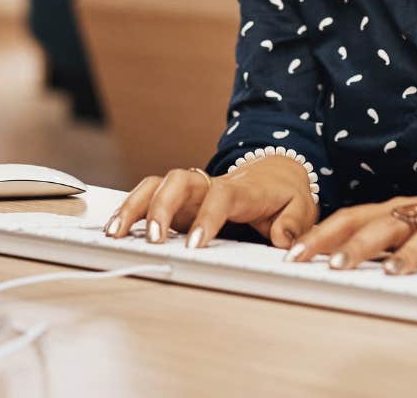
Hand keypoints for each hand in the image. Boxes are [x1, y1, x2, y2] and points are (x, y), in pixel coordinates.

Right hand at [104, 156, 317, 249]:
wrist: (275, 172)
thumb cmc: (285, 194)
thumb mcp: (301, 207)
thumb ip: (294, 223)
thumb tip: (283, 240)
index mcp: (240, 188)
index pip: (220, 196)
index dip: (207, 218)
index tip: (196, 245)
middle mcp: (209, 184)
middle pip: (177, 181)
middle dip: (160, 208)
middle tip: (154, 240)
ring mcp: (190, 192)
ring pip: (154, 185)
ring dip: (133, 207)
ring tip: (115, 234)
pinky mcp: (178, 201)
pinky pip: (148, 197)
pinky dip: (129, 210)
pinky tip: (116, 231)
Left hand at [286, 193, 416, 279]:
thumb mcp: (406, 230)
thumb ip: (375, 242)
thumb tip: (326, 262)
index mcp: (395, 211)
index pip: (350, 219)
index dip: (321, 236)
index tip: (292, 257)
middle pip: (384, 225)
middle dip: (357, 246)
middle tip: (333, 267)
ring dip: (411, 254)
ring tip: (393, 273)